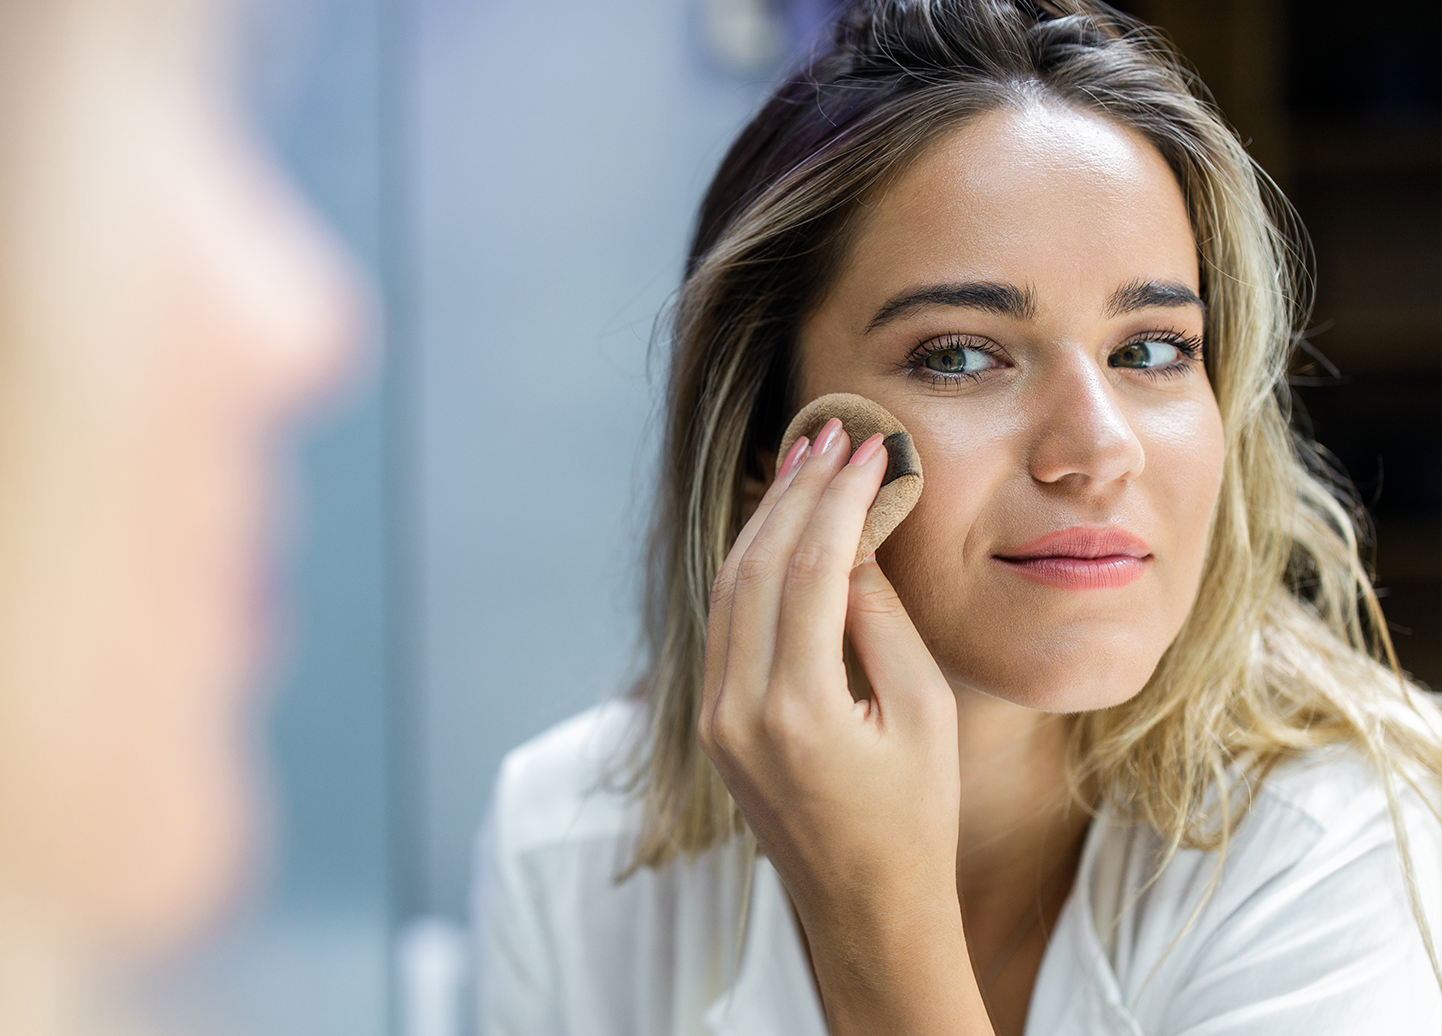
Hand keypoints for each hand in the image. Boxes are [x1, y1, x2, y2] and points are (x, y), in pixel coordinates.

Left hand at [699, 419, 981, 1033]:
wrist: (864, 909)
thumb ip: (880, 620)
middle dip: (796, 492)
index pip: (809, 570)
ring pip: (729, 587)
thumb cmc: (914, 818)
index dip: (839, 500)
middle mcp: (739, 711)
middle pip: (757, 566)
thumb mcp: (922, 713)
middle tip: (832, 433)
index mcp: (797, 712)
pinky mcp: (714, 723)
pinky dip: (748, 565)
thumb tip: (854, 539)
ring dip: (766, 519)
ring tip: (804, 461)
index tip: (867, 449)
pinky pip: (724, 622)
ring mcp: (716, 718)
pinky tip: (774, 525)